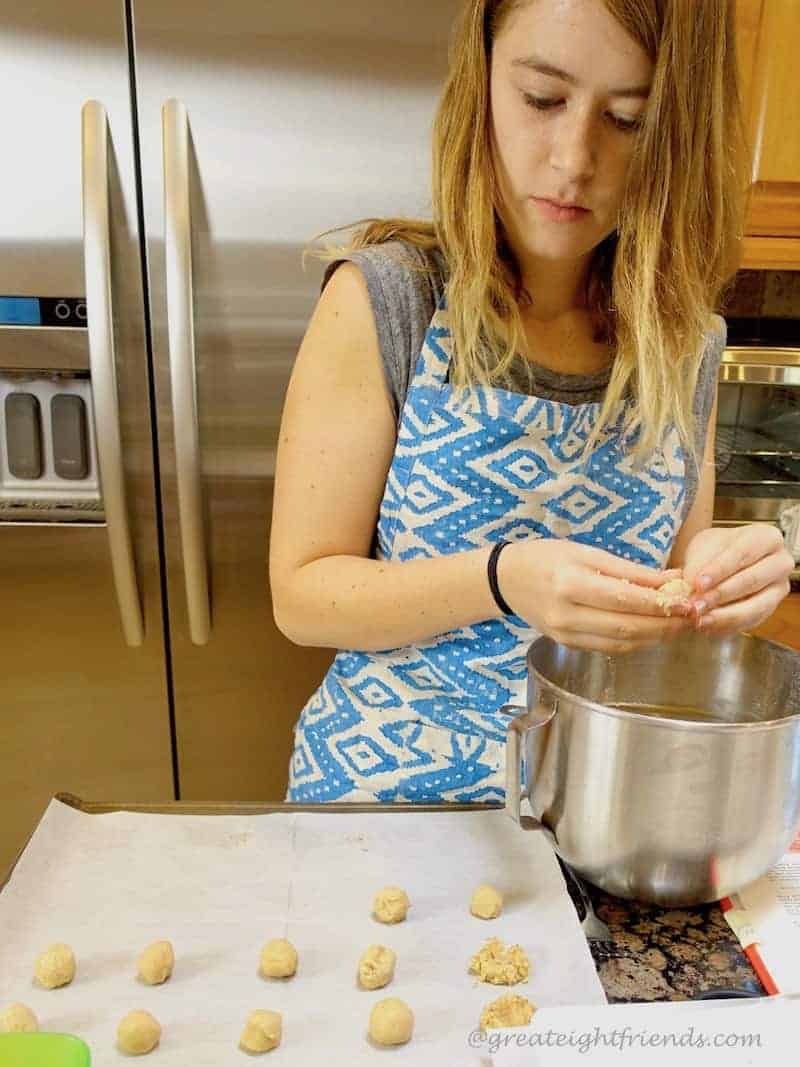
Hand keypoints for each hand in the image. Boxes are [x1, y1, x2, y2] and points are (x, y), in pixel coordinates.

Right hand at [498, 538, 691, 653]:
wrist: (507, 579)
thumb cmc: (546, 557)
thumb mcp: (586, 552)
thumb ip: (628, 571)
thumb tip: (670, 580)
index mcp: (571, 583)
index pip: (625, 599)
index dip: (660, 604)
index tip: (688, 601)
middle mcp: (567, 614)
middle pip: (626, 627)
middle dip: (664, 625)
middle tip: (691, 617)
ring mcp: (565, 634)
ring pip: (620, 643)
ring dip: (654, 637)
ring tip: (678, 626)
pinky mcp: (566, 644)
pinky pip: (607, 648)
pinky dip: (634, 642)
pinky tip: (651, 632)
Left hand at [682, 525, 792, 636]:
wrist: (720, 564)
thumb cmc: (715, 551)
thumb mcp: (702, 547)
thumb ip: (698, 563)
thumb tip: (690, 585)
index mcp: (767, 538)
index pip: (742, 553)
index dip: (719, 570)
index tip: (697, 583)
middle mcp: (780, 562)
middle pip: (751, 580)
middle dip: (720, 594)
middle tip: (695, 605)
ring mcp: (779, 588)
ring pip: (756, 606)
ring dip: (724, 615)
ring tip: (699, 619)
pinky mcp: (771, 610)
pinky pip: (752, 621)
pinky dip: (727, 625)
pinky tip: (707, 625)